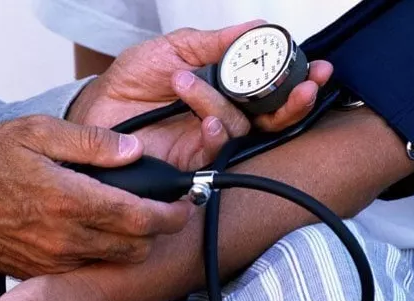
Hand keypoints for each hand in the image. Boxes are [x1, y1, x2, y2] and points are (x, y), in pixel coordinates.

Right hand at [0, 115, 193, 278]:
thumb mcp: (36, 132)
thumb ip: (91, 141)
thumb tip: (134, 150)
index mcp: (70, 199)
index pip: (139, 217)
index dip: (172, 213)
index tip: (185, 204)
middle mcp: (66, 237)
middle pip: (135, 246)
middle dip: (158, 229)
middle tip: (163, 208)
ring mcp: (53, 259)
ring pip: (114, 259)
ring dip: (132, 242)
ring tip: (131, 216)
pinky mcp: (40, 270)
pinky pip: (86, 265)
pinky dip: (102, 251)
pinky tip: (96, 228)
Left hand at [68, 20, 332, 170]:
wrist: (97, 107)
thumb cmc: (132, 79)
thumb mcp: (173, 48)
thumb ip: (215, 42)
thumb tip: (257, 26)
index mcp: (224, 87)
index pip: (270, 87)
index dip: (295, 80)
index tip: (316, 67)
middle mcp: (222, 114)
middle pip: (271, 116)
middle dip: (293, 102)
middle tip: (303, 86)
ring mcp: (206, 138)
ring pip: (238, 126)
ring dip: (217, 103)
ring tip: (183, 82)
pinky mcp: (189, 160)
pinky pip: (214, 149)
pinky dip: (214, 132)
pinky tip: (205, 120)